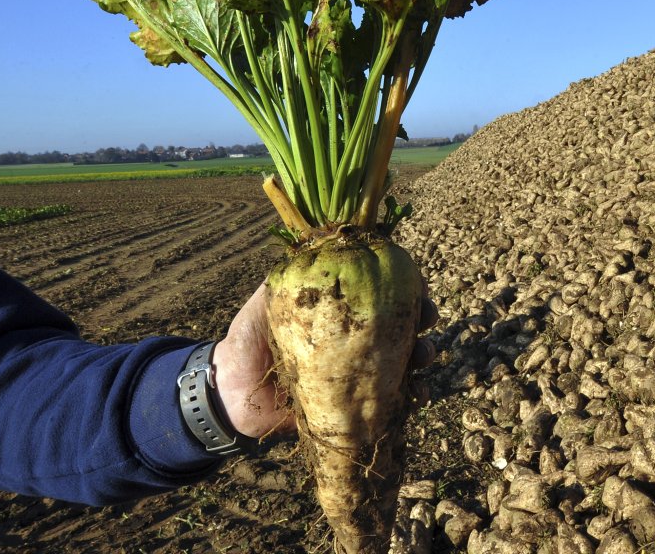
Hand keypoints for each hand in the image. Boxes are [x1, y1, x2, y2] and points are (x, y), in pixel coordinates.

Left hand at [212, 283, 439, 439]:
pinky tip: (418, 397)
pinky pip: (394, 401)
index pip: (380, 291)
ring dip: (424, 355)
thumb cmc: (245, 343)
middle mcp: (353, 339)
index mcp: (337, 312)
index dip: (405, 284)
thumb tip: (315, 249)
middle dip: (423, 318)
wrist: (228, 396)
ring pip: (406, 359)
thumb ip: (285, 281)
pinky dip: (414, 397)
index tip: (418, 283)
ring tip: (423, 358)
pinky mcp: (356, 405)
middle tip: (427, 319)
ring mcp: (358, 372)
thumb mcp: (262, 306)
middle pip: (402, 322)